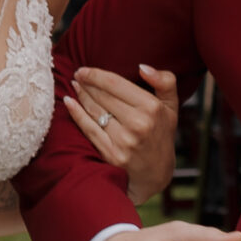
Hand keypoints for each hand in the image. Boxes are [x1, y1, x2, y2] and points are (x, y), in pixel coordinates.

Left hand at [65, 63, 179, 205]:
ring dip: (81, 96)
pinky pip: (89, 129)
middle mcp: (138, 124)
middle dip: (86, 83)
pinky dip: (76, 114)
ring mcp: (123, 140)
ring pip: (94, 111)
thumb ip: (165, 81)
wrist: (156, 174)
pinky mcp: (111, 154)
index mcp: (151, 108)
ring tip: (75, 86)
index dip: (96, 75)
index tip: (84, 70)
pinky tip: (69, 103)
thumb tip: (143, 67)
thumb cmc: (161, 134)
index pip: (116, 84)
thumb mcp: (171, 106)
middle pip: (103, 96)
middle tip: (77, 75)